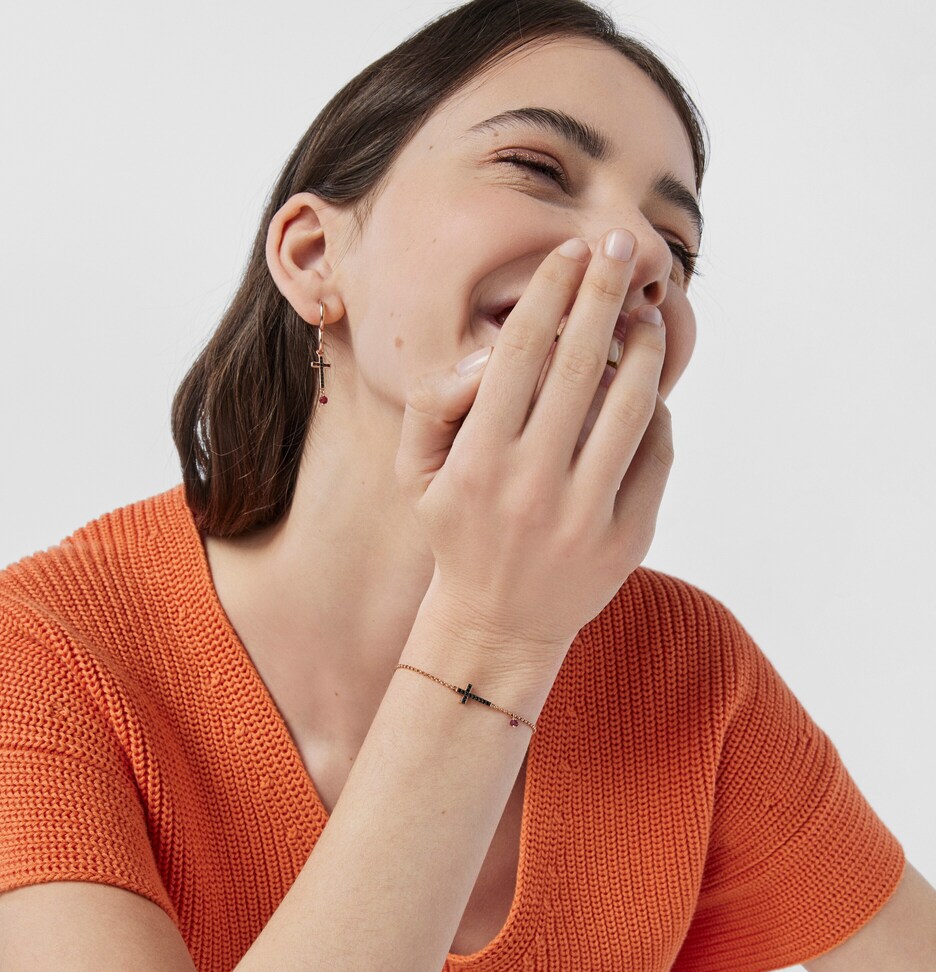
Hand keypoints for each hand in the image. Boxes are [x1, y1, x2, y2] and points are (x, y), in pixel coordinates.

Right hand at [396, 230, 672, 657]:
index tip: (569, 252)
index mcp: (477, 460)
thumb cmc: (456, 530)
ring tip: (647, 315)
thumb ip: (434, 404)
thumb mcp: (415, 473)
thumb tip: (490, 352)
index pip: (519, 352)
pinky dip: (656, 411)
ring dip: (644, 348)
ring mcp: (585, 514)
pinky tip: (646, 390)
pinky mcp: (626, 538)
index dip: (550, 292)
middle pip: (579, 364)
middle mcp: (532, 484)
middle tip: (621, 248)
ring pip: (630, 407)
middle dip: (604, 292)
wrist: (497, 623)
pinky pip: (654, 455)